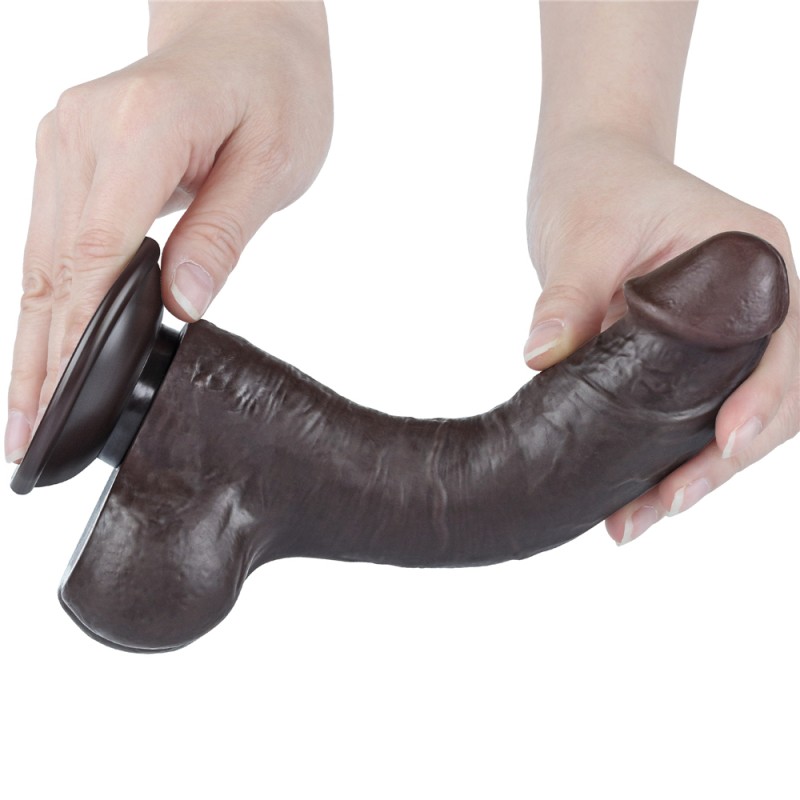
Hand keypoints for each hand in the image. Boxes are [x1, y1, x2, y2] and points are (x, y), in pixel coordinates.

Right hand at [5, 1, 332, 462]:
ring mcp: (65, 142)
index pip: (95, 254)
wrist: (244, 27)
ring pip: (39, 261)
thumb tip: (180, 305)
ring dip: (30, 339)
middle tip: (24, 438)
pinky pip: (49, 243)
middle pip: (51, 267)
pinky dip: (45, 302)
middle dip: (36, 359)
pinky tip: (39, 348)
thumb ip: (222, 233)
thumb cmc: (273, 88)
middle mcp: (82, 133)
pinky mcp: (68, 157)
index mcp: (139, 129)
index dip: (75, 337)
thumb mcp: (272, 162)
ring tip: (23, 414)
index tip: (59, 403)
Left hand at [524, 130, 798, 544]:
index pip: (784, 341)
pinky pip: (697, 410)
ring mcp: (728, 332)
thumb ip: (569, 292)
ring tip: (640, 518)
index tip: (726, 440)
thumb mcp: (585, 232)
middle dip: (728, 458)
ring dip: (700, 470)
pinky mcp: (691, 354)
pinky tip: (635, 493)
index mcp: (757, 258)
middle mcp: (758, 300)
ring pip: (736, 412)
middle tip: (667, 504)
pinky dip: (673, 453)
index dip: (767, 397)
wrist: (588, 171)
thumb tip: (542, 356)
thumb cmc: (599, 184)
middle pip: (771, 393)